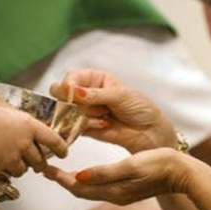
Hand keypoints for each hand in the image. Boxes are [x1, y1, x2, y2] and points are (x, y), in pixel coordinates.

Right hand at [0, 101, 67, 179]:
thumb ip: (7, 112)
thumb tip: (6, 111)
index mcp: (27, 125)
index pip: (52, 139)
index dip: (60, 148)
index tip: (63, 153)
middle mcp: (22, 144)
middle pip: (39, 161)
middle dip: (37, 163)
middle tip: (34, 163)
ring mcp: (9, 159)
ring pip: (20, 171)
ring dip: (16, 168)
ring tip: (7, 163)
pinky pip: (2, 179)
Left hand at [45, 149, 199, 205]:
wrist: (184, 174)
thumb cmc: (159, 165)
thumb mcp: (131, 165)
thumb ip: (104, 173)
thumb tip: (78, 177)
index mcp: (113, 191)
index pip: (79, 187)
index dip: (61, 179)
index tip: (46, 170)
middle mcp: (115, 196)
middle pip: (81, 191)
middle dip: (63, 181)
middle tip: (47, 170)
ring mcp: (122, 194)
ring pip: (91, 190)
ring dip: (74, 182)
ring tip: (61, 171)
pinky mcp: (129, 190)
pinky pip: (101, 187)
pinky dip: (89, 180)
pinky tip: (86, 173)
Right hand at [52, 69, 177, 152]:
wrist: (148, 132)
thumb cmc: (139, 107)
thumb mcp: (120, 95)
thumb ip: (95, 95)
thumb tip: (74, 92)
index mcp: (95, 78)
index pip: (71, 77)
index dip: (68, 85)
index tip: (72, 92)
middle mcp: (86, 93)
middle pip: (62, 94)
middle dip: (73, 101)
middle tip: (87, 104)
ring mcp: (84, 111)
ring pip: (68, 111)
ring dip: (87, 114)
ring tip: (106, 115)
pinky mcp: (84, 128)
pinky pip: (75, 126)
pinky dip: (89, 125)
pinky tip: (105, 124)